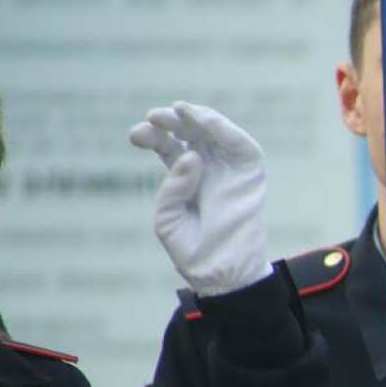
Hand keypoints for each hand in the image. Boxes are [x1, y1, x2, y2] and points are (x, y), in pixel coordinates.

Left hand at [129, 101, 271, 296]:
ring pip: (215, 131)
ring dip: (197, 117)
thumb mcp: (168, 218)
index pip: (167, 145)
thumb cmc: (192, 250)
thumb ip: (173, 186)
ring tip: (178, 111)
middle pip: (188, 132)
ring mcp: (230, 169)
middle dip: (170, 120)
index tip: (135, 136)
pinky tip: (203, 120)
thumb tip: (191, 155)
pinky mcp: (250, 174)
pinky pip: (241, 144)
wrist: (222, 274)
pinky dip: (224, 128)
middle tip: (154, 118)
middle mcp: (207, 167)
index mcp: (184, 176)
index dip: (151, 134)